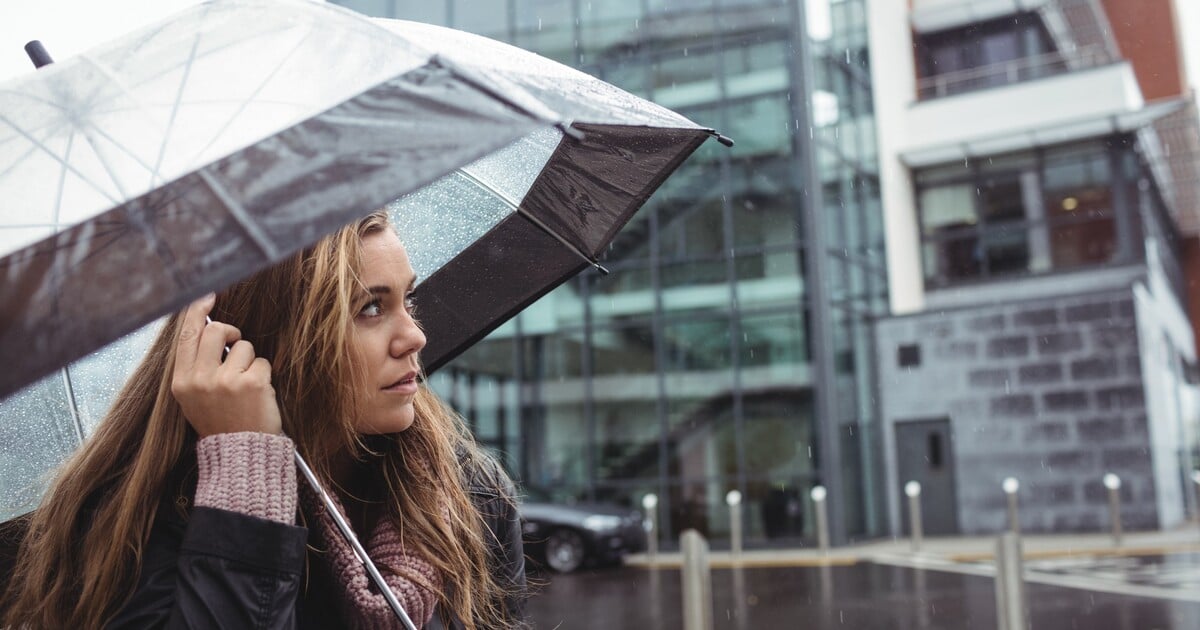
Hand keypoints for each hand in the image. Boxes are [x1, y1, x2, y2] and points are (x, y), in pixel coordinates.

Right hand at [171, 294, 281, 436]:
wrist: (240, 454)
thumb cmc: (220, 422)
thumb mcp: (193, 397)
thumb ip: (196, 366)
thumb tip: (206, 328)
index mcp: (182, 382)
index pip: (186, 336)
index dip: (197, 311)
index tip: (207, 296)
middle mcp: (200, 380)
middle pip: (217, 331)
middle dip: (231, 333)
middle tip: (236, 345)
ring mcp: (226, 381)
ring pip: (244, 346)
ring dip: (250, 361)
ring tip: (245, 386)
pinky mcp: (252, 383)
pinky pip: (262, 362)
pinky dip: (264, 374)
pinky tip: (258, 394)